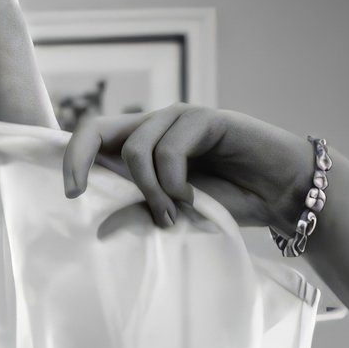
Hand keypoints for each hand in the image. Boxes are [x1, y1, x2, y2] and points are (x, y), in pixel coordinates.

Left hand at [63, 103, 316, 231]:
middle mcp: (155, 127)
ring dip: (149, 191)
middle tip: (76, 194)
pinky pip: (170, 150)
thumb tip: (98, 229)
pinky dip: (174, 182)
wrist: (279, 193)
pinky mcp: (205, 118)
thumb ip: (140, 215)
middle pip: (97, 128)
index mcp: (143, 147)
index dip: (72, 159)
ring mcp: (179, 119)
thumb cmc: (228, 203)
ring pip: (136, 149)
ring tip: (171, 217)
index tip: (69, 194)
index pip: (93, 140)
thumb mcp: (175, 217)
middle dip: (79, 159)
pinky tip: (191, 199)